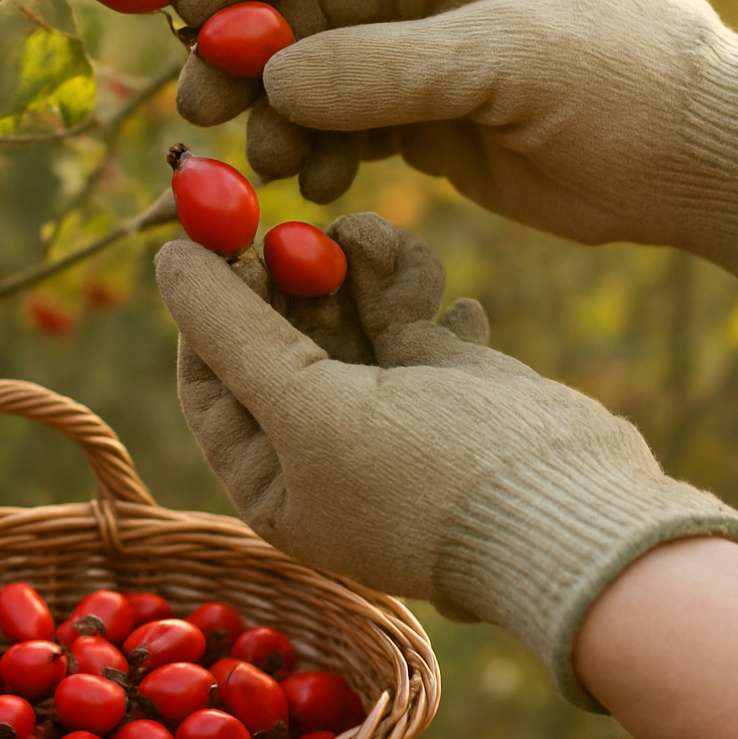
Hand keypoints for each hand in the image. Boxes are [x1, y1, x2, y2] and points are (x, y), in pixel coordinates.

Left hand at [155, 213, 737, 708]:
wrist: (572, 510)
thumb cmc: (426, 478)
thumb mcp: (309, 407)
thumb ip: (234, 331)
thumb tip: (165, 258)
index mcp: (274, 479)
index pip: (207, 380)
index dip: (205, 309)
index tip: (219, 241)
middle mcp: (322, 446)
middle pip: (275, 337)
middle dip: (289, 277)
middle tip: (303, 228)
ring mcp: (388, 411)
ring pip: (345, 313)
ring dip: (358, 271)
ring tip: (383, 244)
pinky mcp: (447, 382)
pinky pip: (408, 316)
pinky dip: (419, 293)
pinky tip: (448, 302)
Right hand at [173, 0, 737, 294]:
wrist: (700, 165)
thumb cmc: (625, 79)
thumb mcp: (509, 59)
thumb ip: (390, 69)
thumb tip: (272, 83)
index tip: (191, 5)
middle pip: (307, 5)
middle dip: (249, 52)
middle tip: (199, 105)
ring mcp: (423, 58)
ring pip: (317, 76)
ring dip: (278, 116)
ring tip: (263, 160)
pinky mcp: (427, 126)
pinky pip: (346, 132)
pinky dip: (320, 155)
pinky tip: (311, 184)